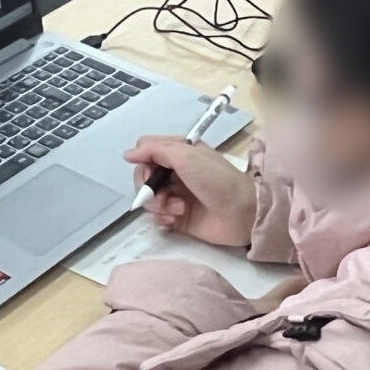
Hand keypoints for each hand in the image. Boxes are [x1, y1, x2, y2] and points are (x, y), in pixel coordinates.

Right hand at [124, 136, 254, 247]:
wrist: (241, 213)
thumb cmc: (216, 179)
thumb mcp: (186, 155)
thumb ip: (155, 150)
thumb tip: (128, 154)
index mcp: (179, 153)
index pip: (147, 151)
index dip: (143, 160)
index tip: (148, 169)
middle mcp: (175, 172)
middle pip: (143, 176)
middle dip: (148, 186)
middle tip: (161, 194)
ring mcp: (176, 196)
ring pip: (148, 198)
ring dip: (158, 204)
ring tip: (177, 209)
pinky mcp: (178, 218)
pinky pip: (156, 218)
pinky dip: (162, 219)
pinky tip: (176, 219)